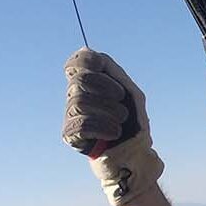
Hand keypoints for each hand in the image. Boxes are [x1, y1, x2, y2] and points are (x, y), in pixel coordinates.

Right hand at [63, 48, 163, 205]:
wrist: (135, 156)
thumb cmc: (133, 124)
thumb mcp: (130, 93)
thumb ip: (111, 70)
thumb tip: (85, 50)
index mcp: (90, 84)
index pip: (77, 62)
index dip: (87, 61)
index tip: (101, 68)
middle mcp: (75, 96)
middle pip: (81, 80)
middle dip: (107, 89)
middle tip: (121, 101)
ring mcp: (71, 115)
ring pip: (81, 101)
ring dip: (110, 111)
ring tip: (121, 121)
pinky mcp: (70, 135)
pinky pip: (82, 122)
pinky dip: (104, 126)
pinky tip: (114, 133)